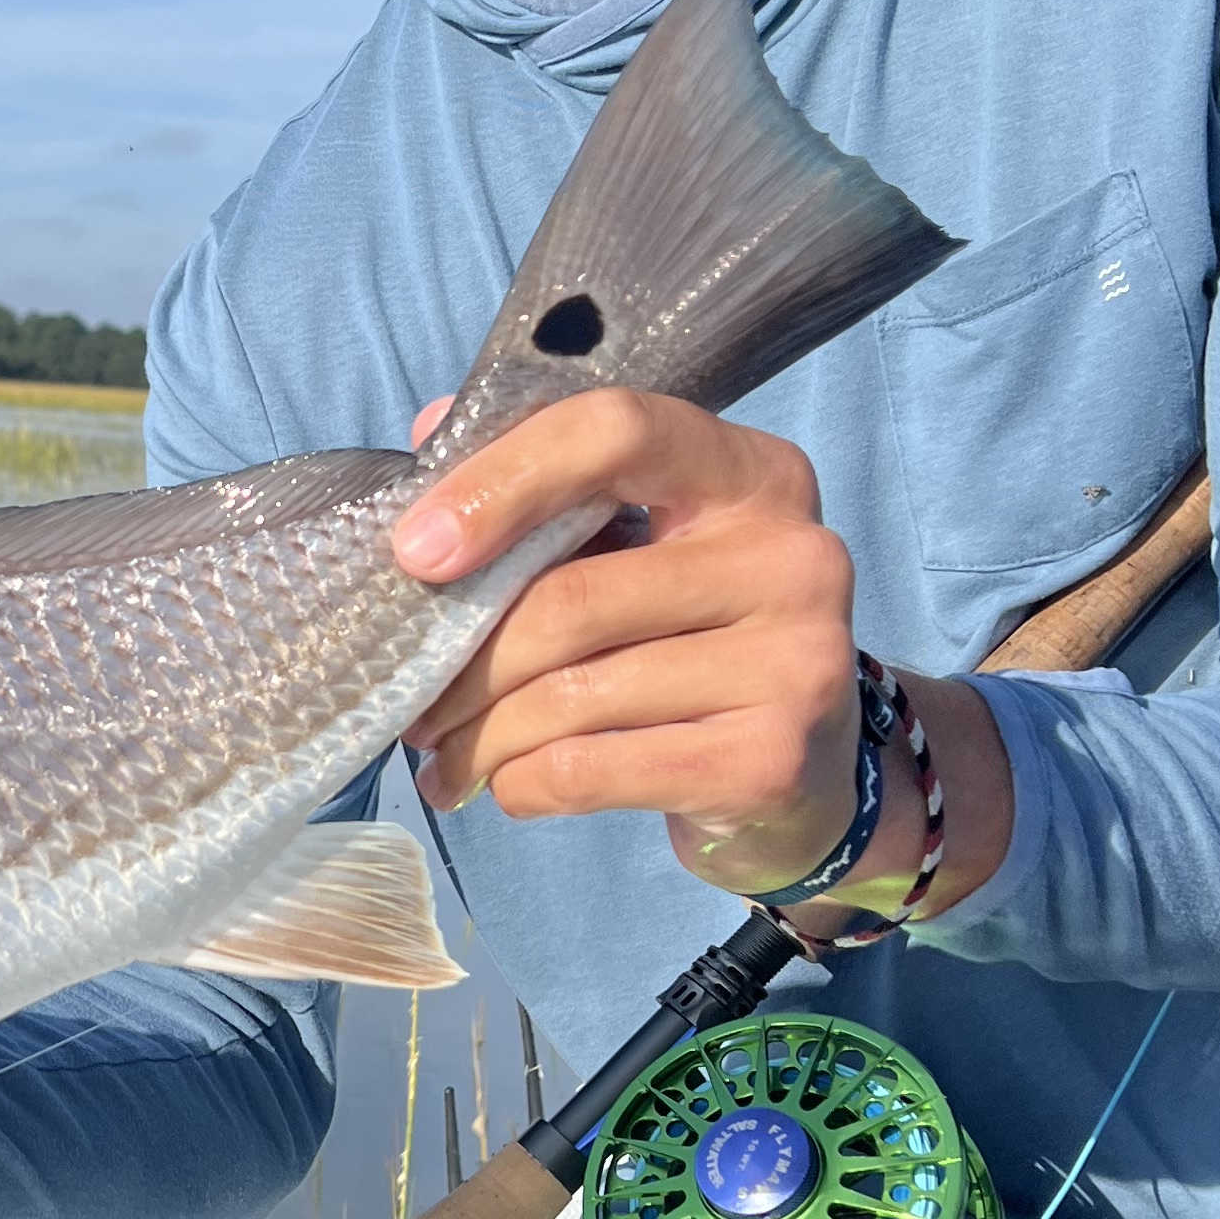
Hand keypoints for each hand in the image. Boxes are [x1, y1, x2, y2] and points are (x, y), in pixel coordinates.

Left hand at [392, 386, 1008, 921]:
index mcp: (748, 472)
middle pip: (571, 598)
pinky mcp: (771, 760)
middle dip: (461, 662)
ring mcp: (795, 660)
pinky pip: (593, 769)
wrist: (808, 776)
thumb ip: (546, 486)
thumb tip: (429, 431)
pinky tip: (509, 787)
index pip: (615, 432)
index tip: (413, 551)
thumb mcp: (638, 546)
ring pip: (570, 696)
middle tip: (411, 702)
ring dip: (478, 737)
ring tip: (444, 757)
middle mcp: (791, 553)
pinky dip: (523, 784)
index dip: (502, 483)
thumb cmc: (693, 641)